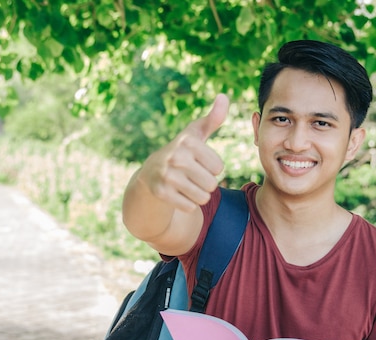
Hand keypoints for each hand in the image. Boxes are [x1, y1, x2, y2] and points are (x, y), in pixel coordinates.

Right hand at [137, 94, 227, 211]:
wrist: (151, 173)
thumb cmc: (182, 152)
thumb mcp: (196, 135)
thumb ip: (213, 118)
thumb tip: (224, 96)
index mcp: (188, 142)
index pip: (218, 168)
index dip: (211, 168)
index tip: (198, 163)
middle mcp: (176, 157)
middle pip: (211, 184)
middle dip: (205, 184)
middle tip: (191, 177)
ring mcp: (167, 175)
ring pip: (202, 197)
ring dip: (197, 195)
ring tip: (185, 185)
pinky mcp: (161, 193)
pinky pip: (190, 207)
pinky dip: (187, 204)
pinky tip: (177, 194)